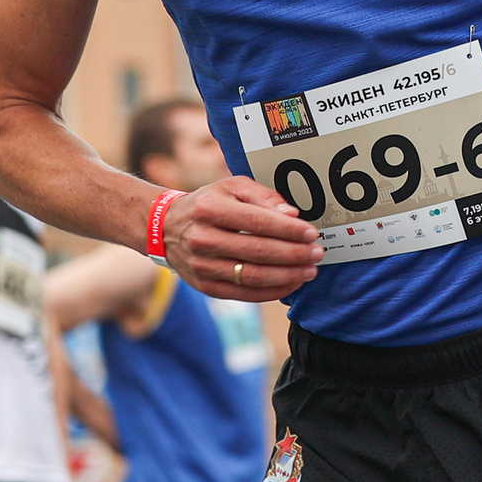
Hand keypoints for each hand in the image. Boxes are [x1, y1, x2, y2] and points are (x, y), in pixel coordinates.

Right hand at [162, 177, 322, 301]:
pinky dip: (272, 291)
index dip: (289, 230)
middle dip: (294, 254)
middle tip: (317, 253)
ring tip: (310, 270)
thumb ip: (264, 197)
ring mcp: (202, 266)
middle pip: (258, 251)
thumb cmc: (206, 204)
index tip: (311, 233)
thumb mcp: (231, 187)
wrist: (164, 228)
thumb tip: (292, 214)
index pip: (257, 222)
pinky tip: (291, 283)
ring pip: (253, 276)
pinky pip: (244, 294)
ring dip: (287, 275)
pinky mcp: (205, 285)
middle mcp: (202, 238)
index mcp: (210, 209)